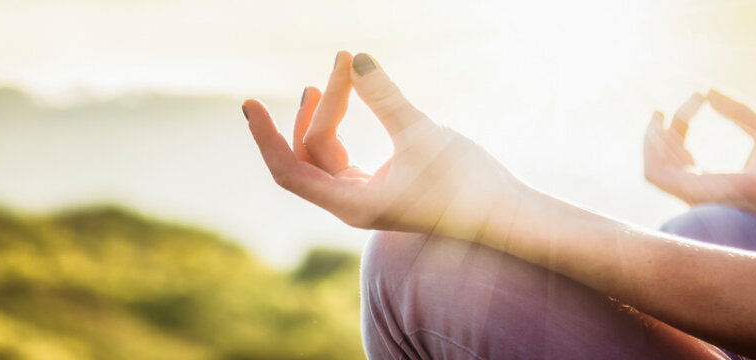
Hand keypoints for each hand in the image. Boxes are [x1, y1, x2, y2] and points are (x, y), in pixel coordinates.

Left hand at [244, 52, 524, 240]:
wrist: (506, 216)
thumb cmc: (468, 183)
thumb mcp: (423, 134)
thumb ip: (386, 96)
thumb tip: (356, 57)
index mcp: (354, 204)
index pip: (290, 173)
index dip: (266, 138)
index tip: (249, 104)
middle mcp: (353, 205)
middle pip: (311, 155)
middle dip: (318, 109)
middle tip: (341, 62)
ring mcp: (366, 198)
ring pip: (327, 156)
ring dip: (325, 117)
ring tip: (329, 77)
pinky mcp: (383, 188)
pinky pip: (344, 159)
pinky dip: (341, 130)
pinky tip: (345, 102)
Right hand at [643, 90, 755, 242]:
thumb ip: (738, 113)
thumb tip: (710, 93)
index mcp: (712, 180)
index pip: (683, 150)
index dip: (685, 120)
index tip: (698, 96)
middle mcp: (696, 189)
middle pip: (665, 157)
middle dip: (661, 130)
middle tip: (663, 107)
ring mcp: (691, 194)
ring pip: (653, 166)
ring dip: (651, 139)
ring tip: (658, 114)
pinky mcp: (688, 194)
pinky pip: (654, 172)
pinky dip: (651, 150)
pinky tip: (659, 127)